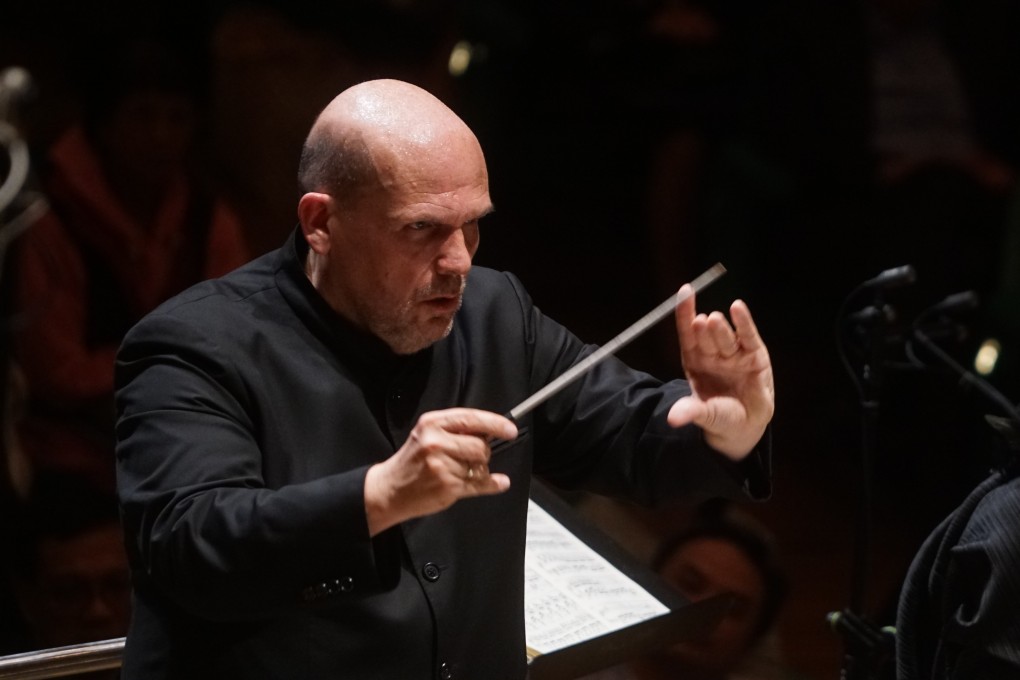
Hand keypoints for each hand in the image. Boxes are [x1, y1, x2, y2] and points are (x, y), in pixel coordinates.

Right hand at [364, 408, 516, 535]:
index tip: (510, 429)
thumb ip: (456, 430)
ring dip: (478, 471)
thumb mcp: (427, 435)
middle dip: (483, 453)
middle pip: (481, 445)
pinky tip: (498, 483)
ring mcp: (441, 465)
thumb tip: (492, 431)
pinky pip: (480, 484)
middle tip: (471, 458)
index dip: (495, 423)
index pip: (472, 418)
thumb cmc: (412, 462)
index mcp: (432, 424)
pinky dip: (492, 484)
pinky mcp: (447, 486)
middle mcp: (436, 442)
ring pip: (481, 466)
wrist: (389, 489)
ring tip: (460, 472)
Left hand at [667, 285, 774, 459]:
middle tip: (701, 322)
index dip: (684, 313)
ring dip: (720, 329)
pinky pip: (748, 336)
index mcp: (695, 362)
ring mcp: (734, 353)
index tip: (684, 292)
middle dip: (703, 329)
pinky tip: (738, 309)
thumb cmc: (719, 416)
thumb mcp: (704, 415)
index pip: (687, 333)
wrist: (744, 427)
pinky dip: (744, 323)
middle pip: (706, 336)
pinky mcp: (755, 355)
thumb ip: (690, 412)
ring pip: (725, 337)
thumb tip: (673, 419)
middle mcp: (713, 354)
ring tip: (714, 322)